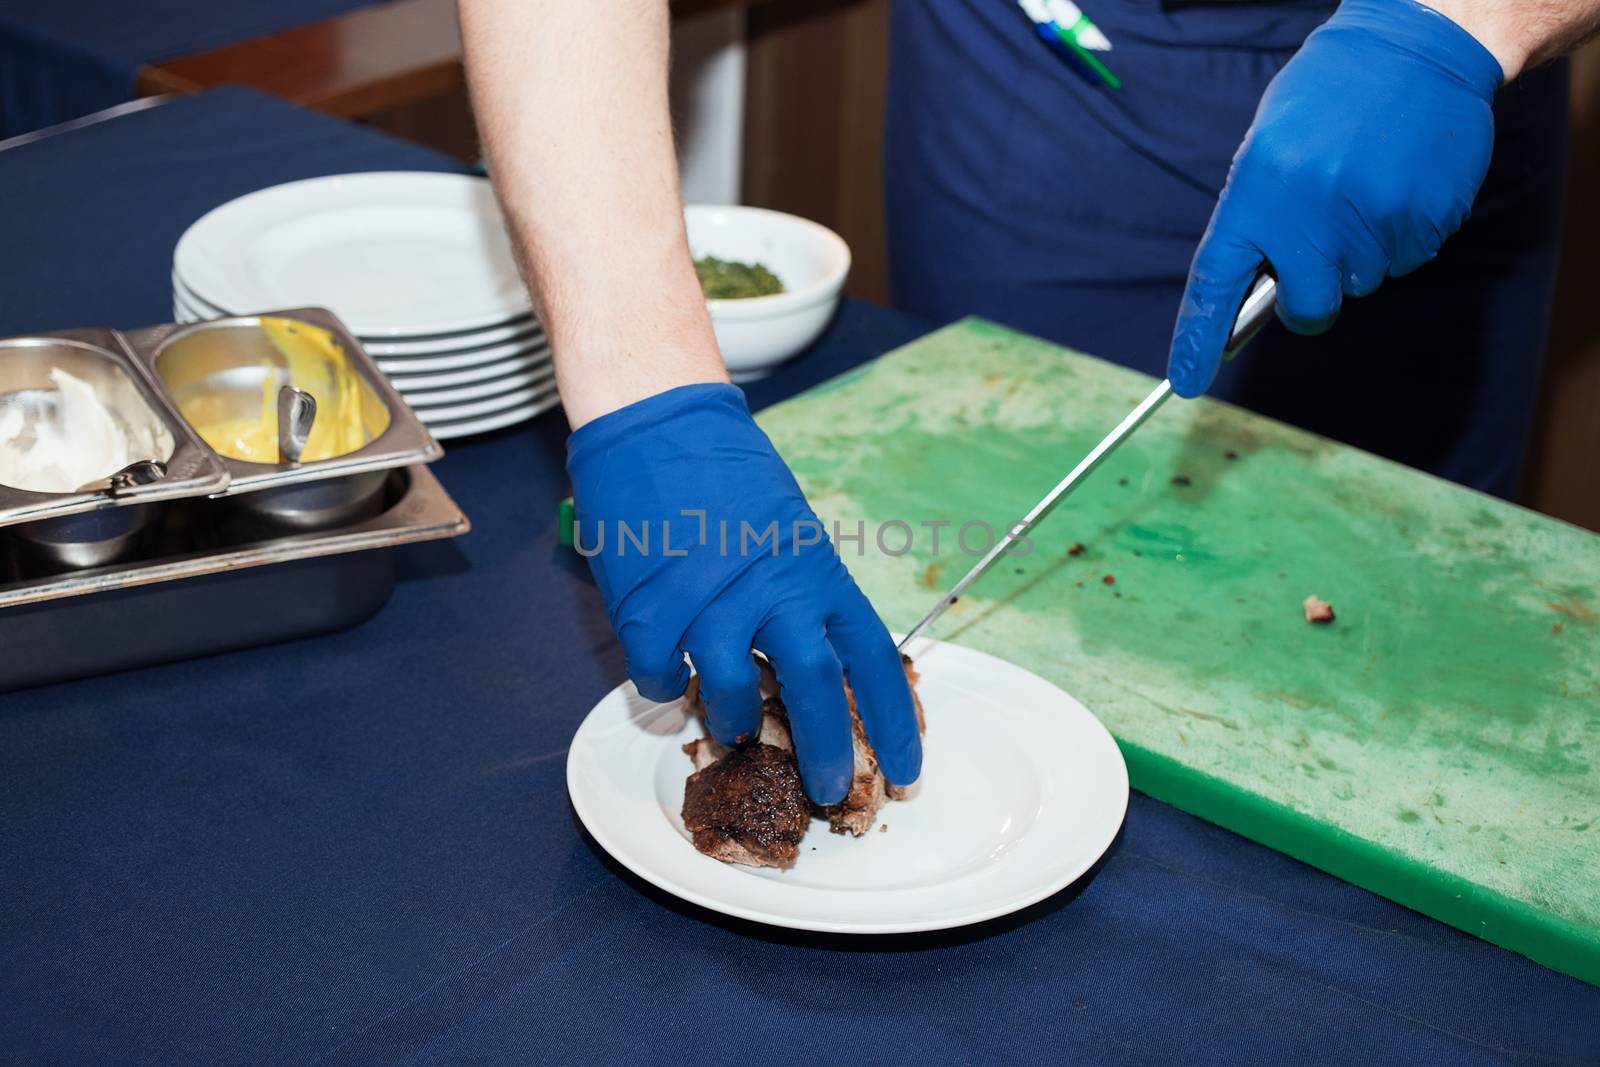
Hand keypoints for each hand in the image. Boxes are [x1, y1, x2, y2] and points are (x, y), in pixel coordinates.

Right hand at [567, 383, 921, 802]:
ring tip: (729, 720)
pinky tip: (667, 662)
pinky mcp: (648, 612)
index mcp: (816, 571)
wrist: (655, 421)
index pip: (872, 662)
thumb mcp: (788, 529)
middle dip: (827, 753)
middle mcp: (771, 592)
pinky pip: (661, 678)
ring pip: (731, 696)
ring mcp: (708, 604)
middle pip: (813, 691)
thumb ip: (801, 595)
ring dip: (732, 720)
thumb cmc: (724, 472)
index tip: (907, 772)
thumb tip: (812, 661)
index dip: (895, 725)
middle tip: (830, 791)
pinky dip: (664, 681)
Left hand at [1166, 0, 1503, 397]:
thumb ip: (1260, 218)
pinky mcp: (1422, 222)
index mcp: (1257, 194)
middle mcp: (1309, 216)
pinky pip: (1406, 258)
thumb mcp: (1271, 148)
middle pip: (1307, 309)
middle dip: (1310, 298)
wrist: (1416, 46)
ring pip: (1360, 282)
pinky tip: (1398, 183)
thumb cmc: (1330, 95)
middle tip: (1318, 255)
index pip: (1215, 284)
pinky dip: (1400, 233)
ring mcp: (1369, 222)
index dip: (1199, 338)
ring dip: (1359, 253)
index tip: (1189, 381)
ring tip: (1364, 186)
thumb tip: (1258, 286)